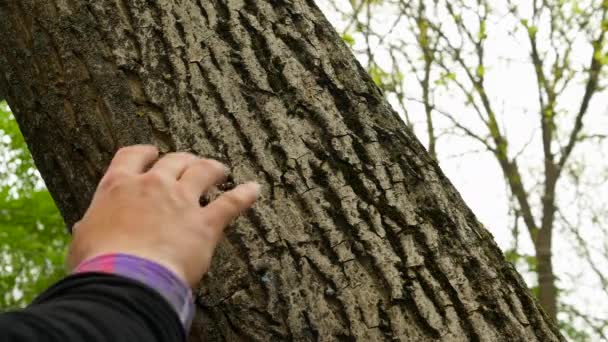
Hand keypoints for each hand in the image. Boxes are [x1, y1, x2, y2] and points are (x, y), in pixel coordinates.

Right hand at [67, 145, 259, 285]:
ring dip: (214, 167)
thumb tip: (85, 226)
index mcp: (119, 186)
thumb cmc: (99, 264)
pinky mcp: (205, 223)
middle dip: (183, 159)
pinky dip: (245, 195)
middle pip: (173, 160)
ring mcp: (181, 201)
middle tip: (190, 164)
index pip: (132, 155)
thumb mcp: (83, 241)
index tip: (152, 153)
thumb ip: (91, 226)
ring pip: (203, 171)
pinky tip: (255, 189)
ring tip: (221, 169)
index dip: (145, 152)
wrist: (126, 279)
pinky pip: (231, 202)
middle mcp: (152, 185)